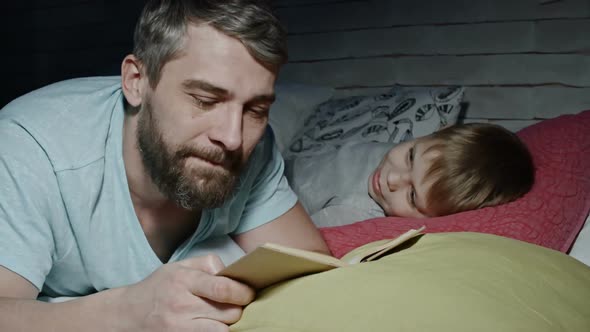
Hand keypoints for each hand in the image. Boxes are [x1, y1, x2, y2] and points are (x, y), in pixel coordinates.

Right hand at [119, 254, 254, 330]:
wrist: (126, 315)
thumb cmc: (158, 288)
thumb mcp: (178, 267)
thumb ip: (207, 264)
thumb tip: (233, 272)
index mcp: (183, 280)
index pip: (222, 288)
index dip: (243, 292)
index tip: (249, 292)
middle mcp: (182, 305)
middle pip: (228, 312)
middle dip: (238, 308)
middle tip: (237, 305)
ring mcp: (180, 327)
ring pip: (222, 330)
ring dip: (229, 324)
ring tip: (226, 317)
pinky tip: (215, 325)